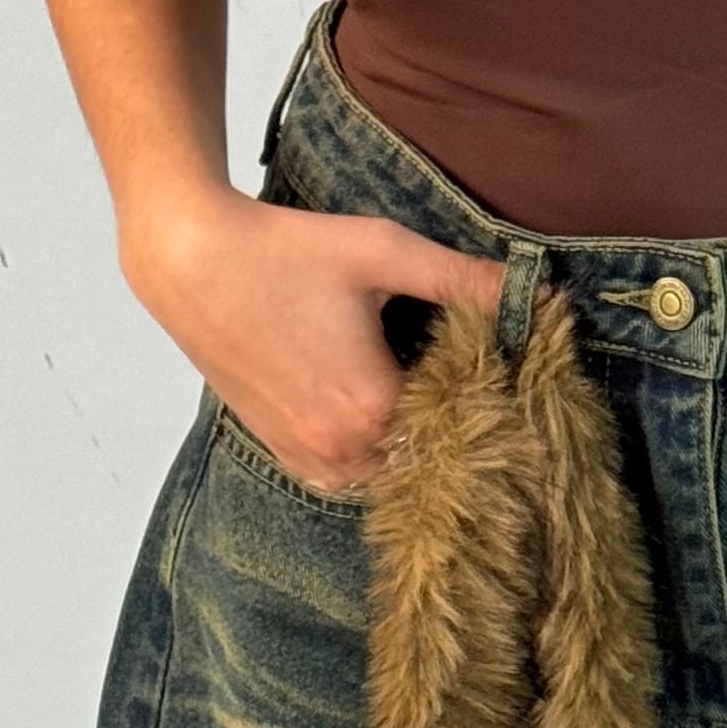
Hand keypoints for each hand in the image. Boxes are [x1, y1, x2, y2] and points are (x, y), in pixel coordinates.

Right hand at [121, 184, 507, 492]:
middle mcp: (342, 450)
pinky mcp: (283, 453)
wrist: (191, 261)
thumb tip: (535, 291)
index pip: (458, 426)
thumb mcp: (382, 251)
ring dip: (407, 449)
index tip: (495, 374)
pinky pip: (344, 478)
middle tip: (466, 391)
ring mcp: (308, 459)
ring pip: (385, 477)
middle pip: (424, 460)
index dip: (481, 399)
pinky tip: (377, 417)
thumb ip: (461, 280)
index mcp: (375, 408)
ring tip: (422, 402)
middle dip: (448, 432)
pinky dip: (368, 457)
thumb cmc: (285, 249)